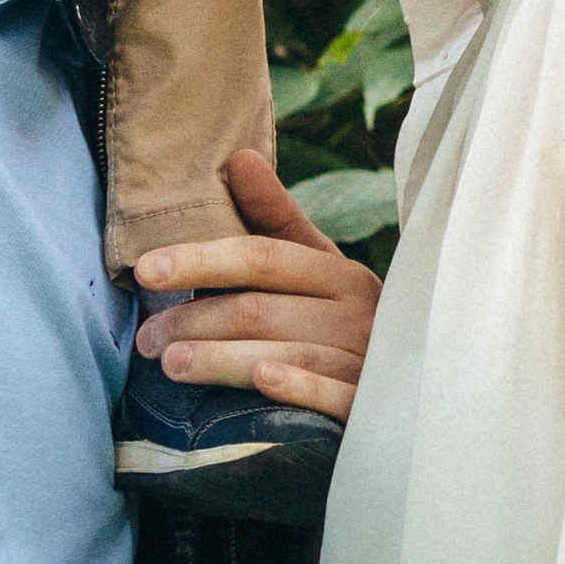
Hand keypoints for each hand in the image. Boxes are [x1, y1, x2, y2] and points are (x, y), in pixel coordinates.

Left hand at [133, 148, 379, 423]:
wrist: (419, 389)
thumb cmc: (346, 323)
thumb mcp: (317, 268)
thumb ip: (275, 218)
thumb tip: (239, 156)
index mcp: (339, 274)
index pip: (262, 256)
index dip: (201, 260)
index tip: (145, 268)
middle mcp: (356, 313)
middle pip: (262, 309)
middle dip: (194, 320)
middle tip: (146, 338)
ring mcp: (368, 361)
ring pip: (287, 352)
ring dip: (223, 358)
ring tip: (170, 364)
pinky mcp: (373, 407)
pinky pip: (335, 393)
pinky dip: (299, 386)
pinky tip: (261, 382)